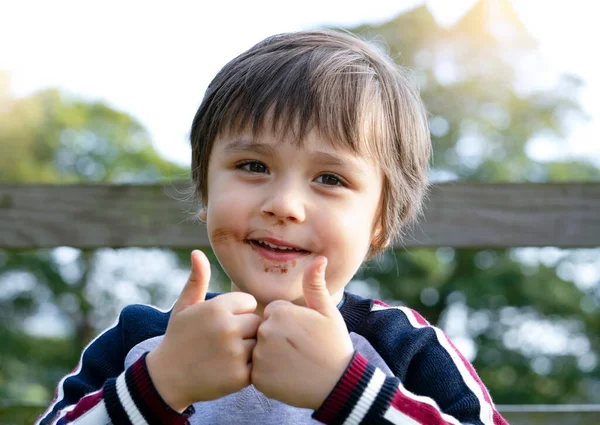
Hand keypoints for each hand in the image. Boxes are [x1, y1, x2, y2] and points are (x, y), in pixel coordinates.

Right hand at [146, 250, 260, 411]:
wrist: (167, 379)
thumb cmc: (178, 337)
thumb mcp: (184, 307)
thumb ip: (197, 280)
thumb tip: (198, 252)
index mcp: (217, 308)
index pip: (248, 302)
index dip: (237, 312)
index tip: (221, 322)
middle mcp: (228, 328)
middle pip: (256, 322)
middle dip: (245, 330)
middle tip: (224, 341)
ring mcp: (235, 353)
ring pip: (259, 343)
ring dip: (248, 349)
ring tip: (227, 354)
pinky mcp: (240, 376)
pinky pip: (258, 365)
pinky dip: (248, 368)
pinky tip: (229, 368)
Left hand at [251, 257, 353, 409]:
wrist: (338, 384)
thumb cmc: (334, 345)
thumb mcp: (327, 312)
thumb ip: (315, 284)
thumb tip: (319, 258)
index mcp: (280, 312)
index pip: (273, 313)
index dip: (289, 324)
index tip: (303, 335)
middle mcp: (266, 332)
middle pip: (264, 330)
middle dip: (278, 339)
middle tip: (299, 350)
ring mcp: (260, 356)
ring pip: (258, 350)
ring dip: (271, 356)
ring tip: (293, 363)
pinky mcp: (258, 378)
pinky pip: (255, 371)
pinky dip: (267, 375)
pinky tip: (286, 376)